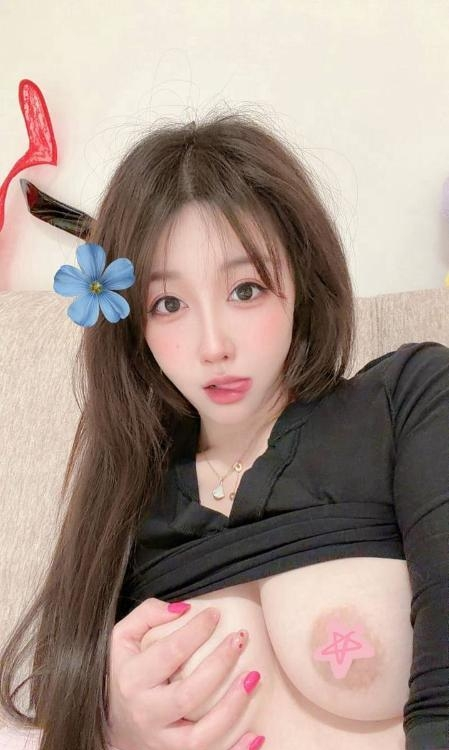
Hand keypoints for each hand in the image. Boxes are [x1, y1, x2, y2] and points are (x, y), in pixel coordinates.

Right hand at [105, 597, 263, 749]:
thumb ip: (147, 615)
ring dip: (232, 708)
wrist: (113, 725)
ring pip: (201, 735)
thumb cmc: (125, 674)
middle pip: (188, 694)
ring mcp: (163, 742)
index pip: (169, 653)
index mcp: (132, 680)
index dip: (196, 631)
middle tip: (240, 638)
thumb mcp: (123, 639)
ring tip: (253, 678)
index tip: (216, 614)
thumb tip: (183, 608)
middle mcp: (146, 714)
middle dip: (219, 665)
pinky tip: (256, 735)